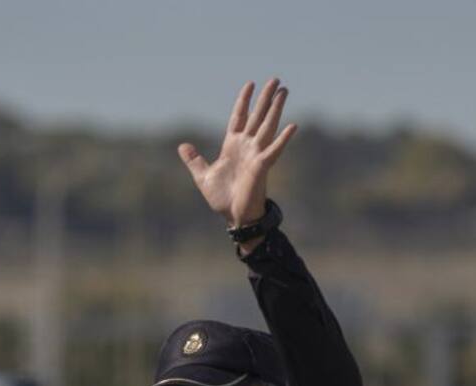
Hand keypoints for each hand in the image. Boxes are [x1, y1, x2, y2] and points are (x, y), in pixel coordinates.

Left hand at [178, 79, 297, 231]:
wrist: (233, 216)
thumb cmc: (222, 198)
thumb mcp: (203, 176)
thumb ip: (194, 160)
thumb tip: (183, 146)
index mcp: (232, 145)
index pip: (240, 116)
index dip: (244, 100)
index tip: (251, 84)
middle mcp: (247, 146)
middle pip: (258, 116)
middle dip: (266, 98)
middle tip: (276, 79)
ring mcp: (256, 154)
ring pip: (267, 126)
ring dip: (276, 109)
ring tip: (284, 91)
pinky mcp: (262, 166)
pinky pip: (274, 150)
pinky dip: (283, 139)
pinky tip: (292, 125)